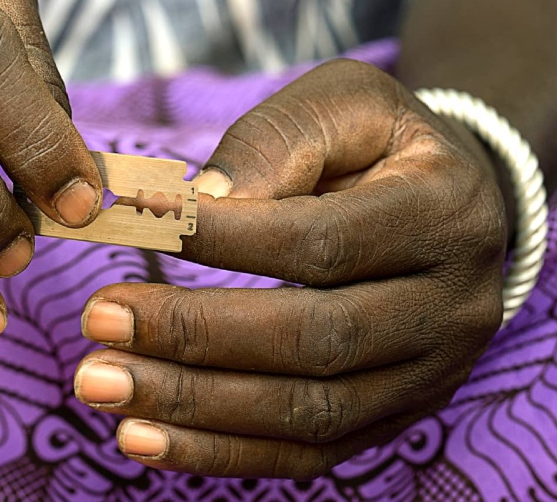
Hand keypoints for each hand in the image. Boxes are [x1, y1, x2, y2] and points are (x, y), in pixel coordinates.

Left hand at [73, 60, 506, 477]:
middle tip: (97, 320)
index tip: (130, 220)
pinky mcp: (399, 418)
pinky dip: (221, 452)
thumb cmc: (380, 142)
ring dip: (193, 406)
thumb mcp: (342, 103)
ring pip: (308, 412)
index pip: (320, 241)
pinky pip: (310, 453)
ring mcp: (432, 375)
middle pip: (314, 339)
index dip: (221, 238)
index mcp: (443, 213)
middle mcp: (452, 306)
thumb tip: (198, 203)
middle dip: (194, 335)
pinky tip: (143, 439)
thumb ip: (273, 142)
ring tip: (101, 384)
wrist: (458, 203)